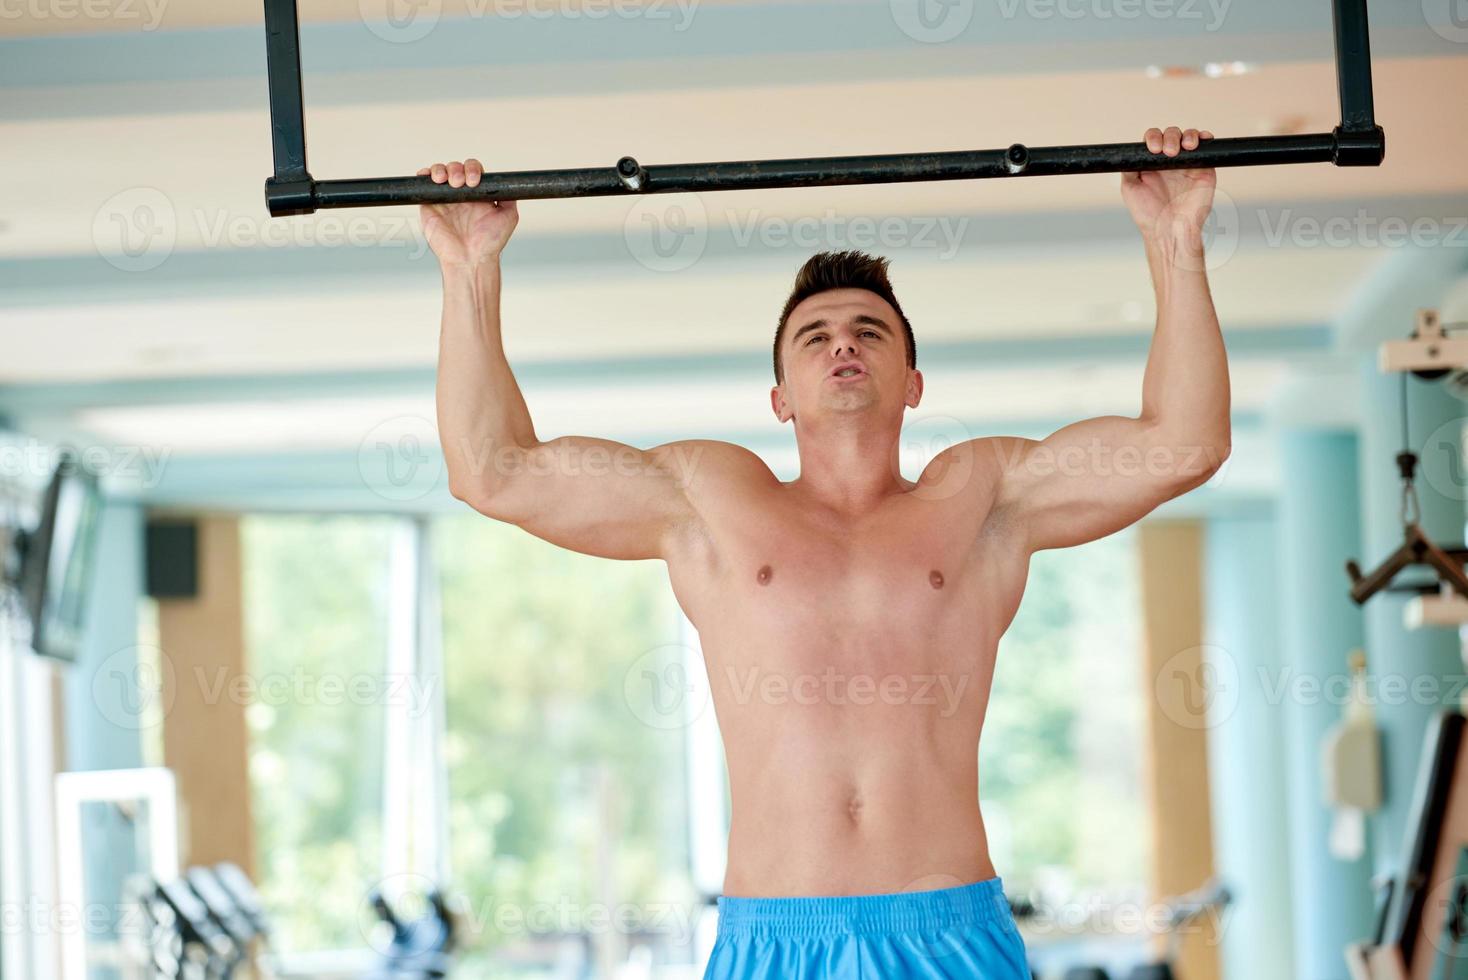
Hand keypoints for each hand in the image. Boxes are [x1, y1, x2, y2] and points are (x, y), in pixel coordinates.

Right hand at [417, 158, 518, 267]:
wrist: (471, 258)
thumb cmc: (490, 242)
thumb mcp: (508, 217)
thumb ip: (509, 198)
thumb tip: (510, 183)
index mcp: (477, 194)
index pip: (473, 170)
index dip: (473, 169)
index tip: (474, 181)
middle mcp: (461, 194)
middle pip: (456, 167)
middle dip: (457, 169)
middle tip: (460, 182)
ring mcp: (444, 199)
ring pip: (440, 171)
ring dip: (442, 169)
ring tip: (445, 180)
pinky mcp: (429, 205)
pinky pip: (423, 184)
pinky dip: (424, 174)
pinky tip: (430, 177)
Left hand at [1121, 127, 1216, 255]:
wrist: (1170, 230)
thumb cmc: (1148, 215)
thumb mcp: (1130, 188)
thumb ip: (1129, 168)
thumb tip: (1129, 152)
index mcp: (1152, 165)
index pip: (1153, 140)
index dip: (1153, 138)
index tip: (1153, 149)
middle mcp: (1170, 162)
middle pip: (1171, 134)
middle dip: (1170, 137)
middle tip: (1169, 152)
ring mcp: (1187, 164)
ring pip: (1188, 137)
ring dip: (1186, 135)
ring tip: (1184, 147)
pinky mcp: (1204, 169)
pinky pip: (1206, 147)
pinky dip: (1205, 137)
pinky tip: (1200, 139)